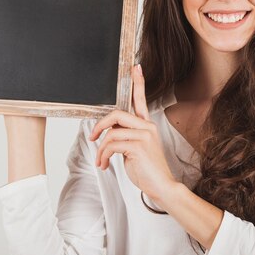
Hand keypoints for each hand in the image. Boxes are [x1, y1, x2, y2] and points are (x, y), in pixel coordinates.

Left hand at [91, 65, 176, 203]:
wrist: (162, 187)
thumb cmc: (148, 170)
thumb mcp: (135, 150)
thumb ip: (125, 137)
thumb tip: (107, 134)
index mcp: (147, 126)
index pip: (141, 100)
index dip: (139, 83)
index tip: (135, 67)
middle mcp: (147, 127)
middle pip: (117, 114)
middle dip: (100, 125)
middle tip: (92, 136)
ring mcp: (144, 136)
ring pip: (111, 133)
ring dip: (100, 149)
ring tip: (101, 161)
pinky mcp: (138, 146)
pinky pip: (111, 145)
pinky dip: (103, 156)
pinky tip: (105, 165)